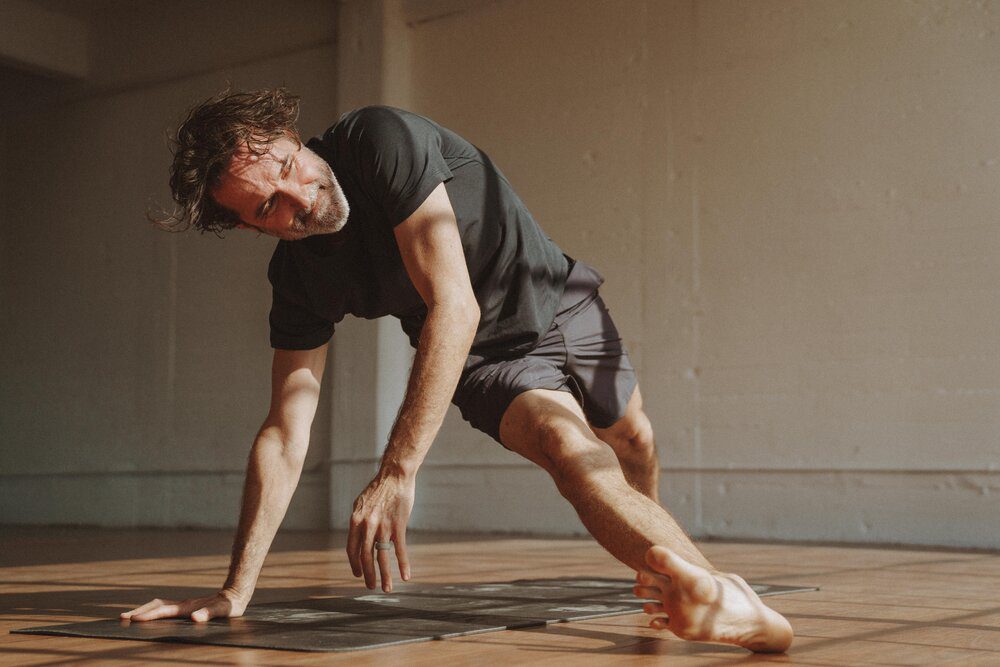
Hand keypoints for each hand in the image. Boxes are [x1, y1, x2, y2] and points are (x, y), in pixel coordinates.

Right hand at [119, 589, 247, 622]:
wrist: (235, 594)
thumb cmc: (229, 605)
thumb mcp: (222, 611)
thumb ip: (209, 614)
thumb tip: (194, 618)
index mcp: (187, 607)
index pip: (163, 611)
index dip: (149, 616)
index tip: (134, 620)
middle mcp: (182, 604)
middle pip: (156, 606)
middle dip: (139, 611)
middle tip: (122, 618)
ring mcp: (183, 604)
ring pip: (158, 605)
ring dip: (144, 610)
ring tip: (129, 617)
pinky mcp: (186, 607)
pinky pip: (164, 608)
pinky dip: (152, 611)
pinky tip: (149, 616)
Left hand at [347, 469, 413, 591]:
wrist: (395, 475)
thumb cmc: (379, 488)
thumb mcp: (361, 503)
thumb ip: (358, 520)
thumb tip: (356, 535)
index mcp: (356, 521)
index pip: (352, 549)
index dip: (355, 564)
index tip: (358, 574)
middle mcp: (367, 525)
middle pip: (365, 556)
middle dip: (368, 574)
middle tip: (371, 586)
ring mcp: (383, 526)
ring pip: (382, 557)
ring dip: (385, 575)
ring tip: (387, 588)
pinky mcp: (398, 526)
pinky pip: (400, 550)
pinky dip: (403, 564)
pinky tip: (406, 576)